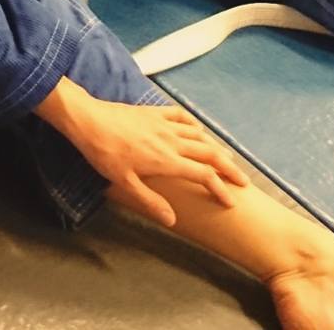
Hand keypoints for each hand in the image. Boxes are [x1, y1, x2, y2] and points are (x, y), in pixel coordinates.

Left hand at [34, 78, 248, 226]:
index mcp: (166, 160)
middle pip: (209, 153)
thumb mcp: (124, 183)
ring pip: (198, 135)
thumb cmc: (104, 154)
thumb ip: (150, 201)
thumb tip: (172, 220)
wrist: (90, 120)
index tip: (231, 201)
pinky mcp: (154, 112)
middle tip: (243, 180)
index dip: (220, 188)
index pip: (202, 175)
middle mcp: (171, 141)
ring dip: (214, 147)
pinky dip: (194, 124)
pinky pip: (181, 116)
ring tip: (224, 159)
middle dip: (229, 168)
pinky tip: (197, 130)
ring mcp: (164, 124)